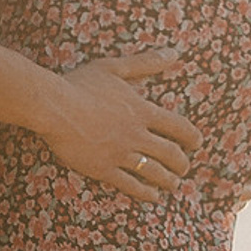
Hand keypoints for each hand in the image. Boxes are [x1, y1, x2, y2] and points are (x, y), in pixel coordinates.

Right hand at [40, 53, 205, 199]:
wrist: (53, 106)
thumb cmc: (81, 84)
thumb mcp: (115, 68)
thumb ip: (145, 63)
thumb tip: (173, 53)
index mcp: (142, 111)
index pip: (178, 127)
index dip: (192, 137)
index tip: (197, 143)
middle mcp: (136, 134)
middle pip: (171, 153)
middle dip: (182, 163)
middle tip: (185, 168)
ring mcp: (120, 153)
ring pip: (154, 172)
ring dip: (168, 180)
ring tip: (174, 184)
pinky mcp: (103, 169)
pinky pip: (130, 184)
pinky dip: (145, 192)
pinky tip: (153, 197)